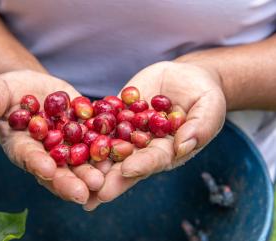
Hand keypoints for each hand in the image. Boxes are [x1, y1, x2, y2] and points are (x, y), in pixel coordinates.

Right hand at [0, 70, 104, 203]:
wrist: (37, 86)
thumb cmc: (13, 89)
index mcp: (22, 147)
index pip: (28, 157)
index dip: (36, 163)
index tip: (46, 169)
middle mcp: (46, 154)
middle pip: (57, 170)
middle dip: (69, 181)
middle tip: (83, 192)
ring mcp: (68, 148)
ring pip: (80, 164)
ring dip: (91, 174)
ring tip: (103, 182)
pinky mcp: (86, 137)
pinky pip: (98, 145)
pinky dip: (108, 152)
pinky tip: (121, 157)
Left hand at [84, 61, 225, 209]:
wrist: (185, 77)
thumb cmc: (204, 95)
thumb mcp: (209, 107)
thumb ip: (200, 127)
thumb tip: (184, 146)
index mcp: (167, 150)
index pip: (153, 160)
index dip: (141, 165)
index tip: (127, 170)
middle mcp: (144, 146)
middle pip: (125, 163)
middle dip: (109, 177)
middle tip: (92, 191)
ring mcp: (128, 131)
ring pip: (108, 147)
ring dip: (90, 160)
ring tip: (73, 173)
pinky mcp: (117, 114)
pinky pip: (100, 121)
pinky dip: (84, 129)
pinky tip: (66, 136)